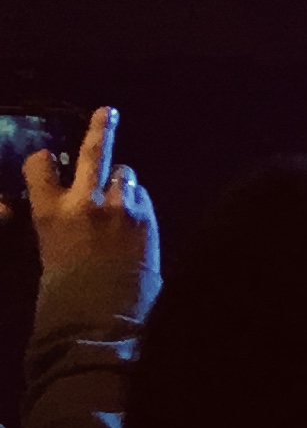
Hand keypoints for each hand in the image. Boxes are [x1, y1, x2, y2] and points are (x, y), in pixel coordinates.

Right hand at [25, 109, 158, 294]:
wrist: (101, 315)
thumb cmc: (65, 291)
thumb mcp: (50, 249)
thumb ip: (61, 220)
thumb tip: (73, 204)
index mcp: (50, 213)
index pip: (39, 168)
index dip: (42, 161)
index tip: (45, 158)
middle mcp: (85, 202)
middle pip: (93, 153)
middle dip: (100, 129)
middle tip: (108, 112)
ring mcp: (119, 206)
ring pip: (124, 173)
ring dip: (120, 181)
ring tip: (117, 197)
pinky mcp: (145, 217)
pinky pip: (141, 195)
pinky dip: (135, 201)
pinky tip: (132, 218)